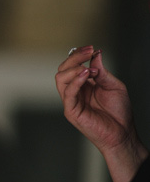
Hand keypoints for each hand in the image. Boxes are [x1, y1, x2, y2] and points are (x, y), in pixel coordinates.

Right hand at [55, 46, 146, 181]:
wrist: (122, 133)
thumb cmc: (118, 113)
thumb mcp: (113, 85)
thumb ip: (102, 72)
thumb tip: (96, 55)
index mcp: (83, 85)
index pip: (72, 66)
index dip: (79, 55)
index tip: (91, 48)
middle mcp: (74, 92)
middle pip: (63, 70)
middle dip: (74, 58)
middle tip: (88, 52)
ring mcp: (71, 101)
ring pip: (60, 79)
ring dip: (73, 69)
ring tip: (87, 67)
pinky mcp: (71, 110)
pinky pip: (68, 93)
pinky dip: (75, 81)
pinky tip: (86, 75)